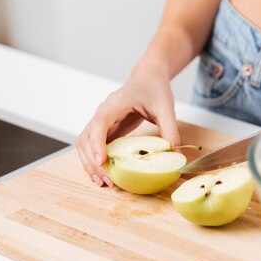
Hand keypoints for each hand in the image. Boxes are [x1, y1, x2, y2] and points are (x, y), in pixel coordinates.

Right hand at [75, 69, 179, 186]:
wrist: (148, 78)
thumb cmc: (155, 88)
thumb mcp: (165, 108)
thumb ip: (170, 130)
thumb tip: (175, 156)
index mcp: (114, 104)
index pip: (99, 123)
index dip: (97, 143)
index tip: (101, 161)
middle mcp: (102, 113)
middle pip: (86, 138)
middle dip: (92, 161)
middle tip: (108, 180)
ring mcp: (101, 122)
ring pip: (85, 144)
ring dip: (90, 164)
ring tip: (103, 182)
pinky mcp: (105, 130)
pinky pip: (93, 146)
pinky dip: (94, 161)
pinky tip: (104, 175)